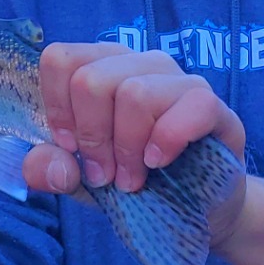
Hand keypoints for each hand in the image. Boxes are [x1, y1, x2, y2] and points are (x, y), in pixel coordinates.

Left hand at [21, 42, 249, 245]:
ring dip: (127, 148)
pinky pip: (190, 105)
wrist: (194, 206)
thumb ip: (51, 169)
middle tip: (104, 174)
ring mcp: (180, 80)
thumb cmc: (132, 178)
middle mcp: (140, 63)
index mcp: (103, 67)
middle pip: (91, 79)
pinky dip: (167, 140)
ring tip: (131, 178)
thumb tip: (50, 165)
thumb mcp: (80, 179)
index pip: (61, 58)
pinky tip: (159, 163)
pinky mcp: (214, 106)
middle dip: (91, 137)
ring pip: (135, 93)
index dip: (57, 108)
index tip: (69, 147)